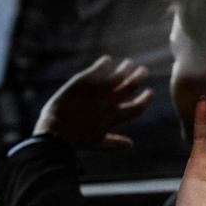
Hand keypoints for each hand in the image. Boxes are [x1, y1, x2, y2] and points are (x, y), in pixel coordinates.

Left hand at [33, 55, 152, 148]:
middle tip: (143, 70)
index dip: (146, 99)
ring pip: (118, 76)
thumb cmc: (74, 140)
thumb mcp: (97, 142)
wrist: (55, 132)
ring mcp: (97, 91)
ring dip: (126, 68)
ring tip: (129, 63)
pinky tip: (106, 60)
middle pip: (130, 86)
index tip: (150, 92)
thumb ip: (115, 143)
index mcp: (115, 117)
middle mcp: (109, 102)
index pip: (138, 106)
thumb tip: (131, 145)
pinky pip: (99, 68)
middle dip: (139, 77)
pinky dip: (105, 63)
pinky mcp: (84, 82)